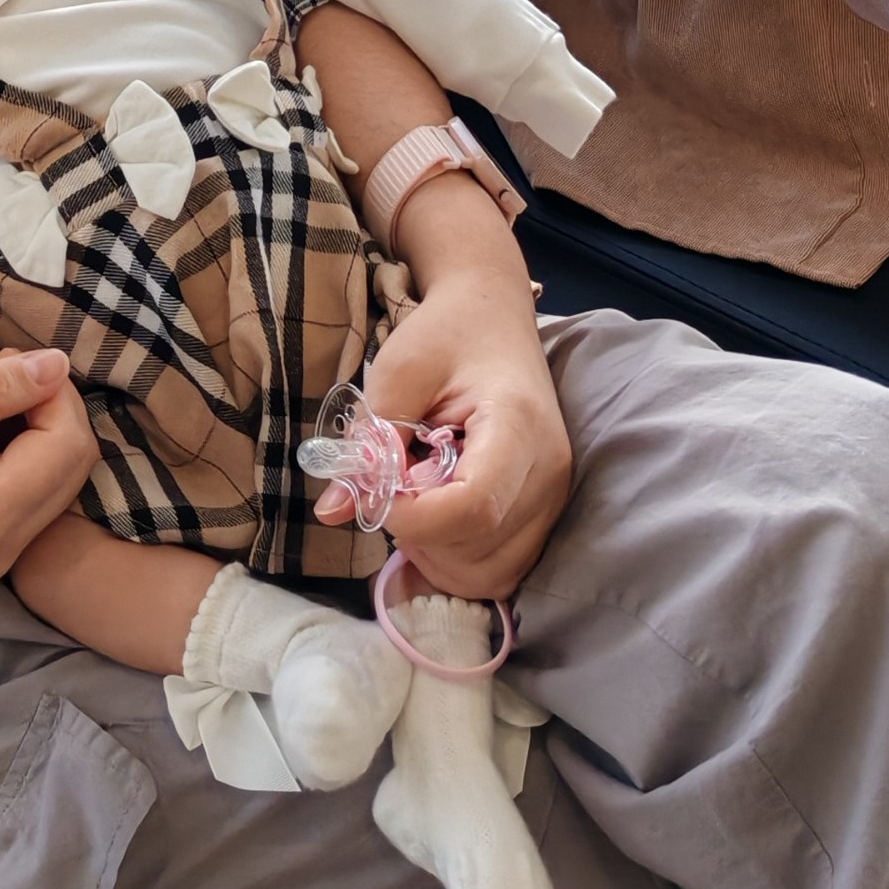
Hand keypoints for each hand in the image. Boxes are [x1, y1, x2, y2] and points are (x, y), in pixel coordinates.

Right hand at [0, 351, 98, 586]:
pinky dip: (18, 449)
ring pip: (58, 476)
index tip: (4, 359)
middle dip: (48, 404)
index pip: (66, 446)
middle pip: (73, 464)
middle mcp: (3, 553)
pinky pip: (32, 492)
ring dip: (33, 424)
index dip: (53, 391)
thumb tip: (57, 364)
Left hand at [319, 279, 570, 601]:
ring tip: (415, 501)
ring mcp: (554, 496)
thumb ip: (370, 441)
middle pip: (481, 548)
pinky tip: (434, 520)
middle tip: (393, 488)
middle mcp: (550, 471)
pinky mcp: (546, 512)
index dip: (413, 515)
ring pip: (493, 574)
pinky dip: (459, 563)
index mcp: (518, 425)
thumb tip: (333, 510)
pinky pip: (502, 570)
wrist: (491, 314)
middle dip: (420, 534)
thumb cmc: (446, 334)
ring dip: (438, 555)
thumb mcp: (397, 372)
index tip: (376, 489)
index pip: (473, 507)